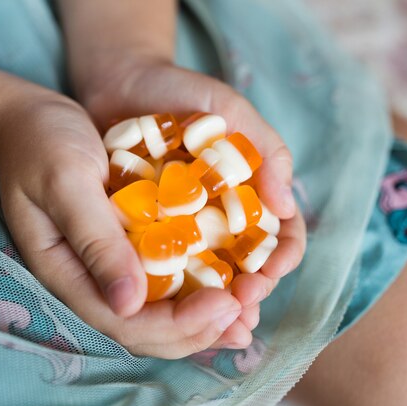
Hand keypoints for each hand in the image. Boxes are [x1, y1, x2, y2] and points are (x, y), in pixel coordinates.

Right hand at [0, 95, 242, 357]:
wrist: (28, 121)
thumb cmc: (41, 143)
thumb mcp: (65, 182)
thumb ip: (95, 240)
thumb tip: (130, 304)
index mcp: (70, 274)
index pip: (127, 323)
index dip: (180, 323)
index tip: (227, 303)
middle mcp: (94, 280)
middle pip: (150, 329)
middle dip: (202, 329)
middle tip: (247, 314)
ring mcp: (111, 266)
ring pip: (162, 312)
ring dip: (206, 319)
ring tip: (249, 313)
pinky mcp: (128, 246)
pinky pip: (167, 280)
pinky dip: (201, 287)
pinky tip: (233, 282)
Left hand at [79, 58, 306, 347]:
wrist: (119, 81)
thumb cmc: (180, 90)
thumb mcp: (229, 110)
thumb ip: (265, 150)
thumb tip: (288, 207)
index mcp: (250, 192)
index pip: (281, 235)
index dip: (281, 256)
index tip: (272, 270)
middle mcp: (222, 218)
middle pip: (247, 266)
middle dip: (251, 291)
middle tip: (241, 306)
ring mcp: (185, 229)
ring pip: (209, 278)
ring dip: (217, 305)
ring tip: (216, 323)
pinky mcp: (148, 232)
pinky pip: (164, 268)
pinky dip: (173, 292)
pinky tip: (174, 309)